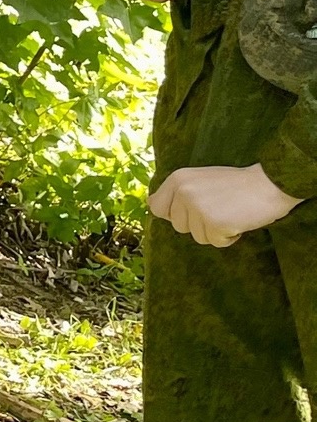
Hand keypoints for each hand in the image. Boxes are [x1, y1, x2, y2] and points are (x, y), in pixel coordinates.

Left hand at [150, 163, 300, 247]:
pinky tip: (239, 220)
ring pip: (197, 236)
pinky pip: (216, 242)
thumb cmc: (237, 184)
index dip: (173, 214)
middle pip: (178, 226)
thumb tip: (152, 206)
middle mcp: (183, 192)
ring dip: (215, 231)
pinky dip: (229, 237)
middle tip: (220, 208)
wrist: (270, 183)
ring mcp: (197, 207)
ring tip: (231, 212)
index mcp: (177, 179)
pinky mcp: (214, 223)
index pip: (156, 207)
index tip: (191, 212)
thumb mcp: (201, 179)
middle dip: (198, 224)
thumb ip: (179, 192)